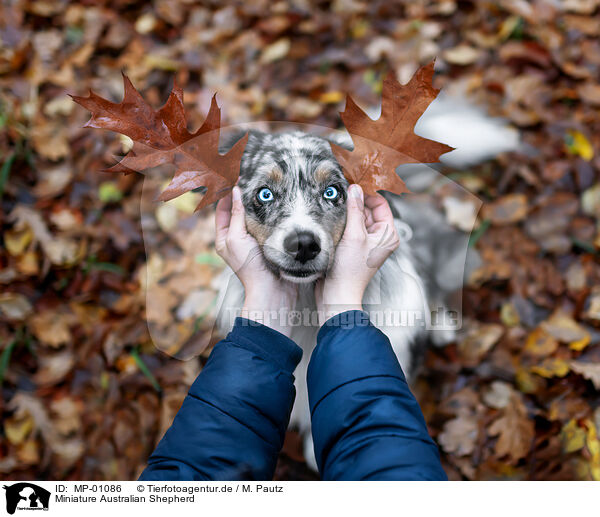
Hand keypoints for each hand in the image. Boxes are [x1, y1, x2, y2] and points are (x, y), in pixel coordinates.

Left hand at [215, 186, 297, 335]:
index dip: (226, 193)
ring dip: (258, 202)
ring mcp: (254, 240)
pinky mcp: (270, 242)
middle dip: (242, 195)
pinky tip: (277, 202)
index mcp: (224, 237)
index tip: (233, 176)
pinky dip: (270, 212)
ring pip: (254, 215)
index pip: (222, 209)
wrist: (272, 290)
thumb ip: (236, 215)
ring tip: (264, 185)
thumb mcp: (237, 238)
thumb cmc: (250, 267)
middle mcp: (238, 238)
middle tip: (250, 176)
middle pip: (238, 210)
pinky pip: (268, 223)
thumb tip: (235, 192)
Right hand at [316, 184, 399, 323]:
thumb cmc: (350, 270)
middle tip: (340, 196)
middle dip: (355, 203)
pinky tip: (333, 221)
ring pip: (357, 217)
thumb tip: (355, 189)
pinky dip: (341, 222)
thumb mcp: (354, 235)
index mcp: (388, 233)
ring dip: (346, 213)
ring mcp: (366, 242)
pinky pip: (349, 227)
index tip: (351, 186)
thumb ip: (355, 209)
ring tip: (335, 211)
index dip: (367, 194)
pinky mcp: (353, 246)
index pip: (380, 204)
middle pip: (368, 209)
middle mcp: (380, 237)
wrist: (337, 293)